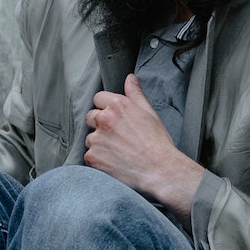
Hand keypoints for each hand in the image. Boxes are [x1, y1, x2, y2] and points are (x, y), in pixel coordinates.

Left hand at [84, 74, 205, 216]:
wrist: (160, 170)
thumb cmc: (158, 143)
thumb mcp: (149, 113)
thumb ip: (135, 94)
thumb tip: (129, 78)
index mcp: (117, 105)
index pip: (98, 98)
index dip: (106, 108)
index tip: (115, 118)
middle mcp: (104, 119)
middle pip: (90, 117)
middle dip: (100, 124)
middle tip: (117, 136)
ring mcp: (96, 139)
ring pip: (90, 137)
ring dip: (99, 143)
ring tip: (118, 151)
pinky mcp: (92, 157)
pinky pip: (89, 155)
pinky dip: (98, 159)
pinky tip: (114, 161)